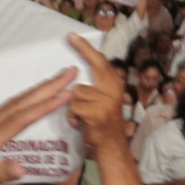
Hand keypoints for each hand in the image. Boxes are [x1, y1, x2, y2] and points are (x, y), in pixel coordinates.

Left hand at [0, 67, 75, 184]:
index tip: (66, 93)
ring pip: (18, 100)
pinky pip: (12, 106)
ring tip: (59, 79)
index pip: (23, 117)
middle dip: (48, 86)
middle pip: (24, 101)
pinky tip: (35, 96)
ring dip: (39, 88)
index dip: (45, 105)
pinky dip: (28, 97)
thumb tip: (21, 168)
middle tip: (70, 72)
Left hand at [66, 35, 125, 154]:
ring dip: (73, 107)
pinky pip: (74, 106)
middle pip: (96, 65)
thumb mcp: (102, 103)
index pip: (101, 62)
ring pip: (76, 92)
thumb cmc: (100, 126)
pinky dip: (72, 117)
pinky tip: (80, 124)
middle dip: (84, 50)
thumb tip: (76, 71)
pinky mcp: (97, 112)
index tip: (73, 36)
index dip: (87, 48)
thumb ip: (95, 88)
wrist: (110, 149)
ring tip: (81, 118)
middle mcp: (114, 89)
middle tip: (71, 36)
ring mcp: (107, 100)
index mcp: (114, 86)